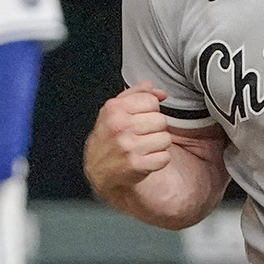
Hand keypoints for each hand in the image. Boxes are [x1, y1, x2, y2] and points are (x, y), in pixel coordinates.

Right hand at [85, 82, 174, 197]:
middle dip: (155, 128)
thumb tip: (161, 93)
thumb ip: (138, 94)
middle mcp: (120, 126)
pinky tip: (145, 158)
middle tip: (141, 135)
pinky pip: (165, 157)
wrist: (98, 170)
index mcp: (114, 109)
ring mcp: (128, 146)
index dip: (150, 110)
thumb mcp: (115, 109)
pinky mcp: (137, 165)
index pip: (151, 101)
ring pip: (166, 138)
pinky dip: (159, 160)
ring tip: (144, 147)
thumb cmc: (109, 138)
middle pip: (161, 120)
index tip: (140, 118)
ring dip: (158, 144)